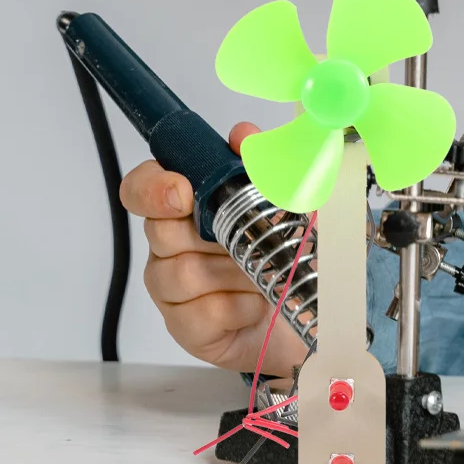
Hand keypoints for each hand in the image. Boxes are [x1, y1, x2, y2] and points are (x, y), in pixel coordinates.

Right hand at [122, 123, 306, 375]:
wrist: (319, 317)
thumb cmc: (301, 256)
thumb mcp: (300, 204)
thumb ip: (268, 168)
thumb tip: (241, 135)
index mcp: (195, 209)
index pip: (144, 187)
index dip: (152, 188)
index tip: (181, 193)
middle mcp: (177, 246)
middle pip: (158, 230)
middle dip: (203, 234)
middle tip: (241, 239)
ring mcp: (178, 291)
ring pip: (178, 273)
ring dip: (229, 272)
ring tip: (260, 273)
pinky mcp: (189, 328)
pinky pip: (200, 312)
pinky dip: (237, 306)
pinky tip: (257, 304)